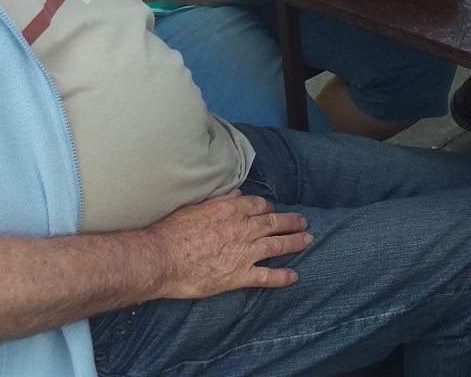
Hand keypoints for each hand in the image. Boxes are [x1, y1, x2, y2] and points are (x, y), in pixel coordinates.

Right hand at [148, 191, 311, 299]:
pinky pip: (266, 276)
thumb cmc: (171, 232)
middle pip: (274, 222)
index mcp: (231, 210)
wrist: (162, 258)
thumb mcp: (196, 207)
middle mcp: (243, 229)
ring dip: (295, 242)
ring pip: (277, 245)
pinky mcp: (239, 276)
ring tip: (308, 240)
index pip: (259, 205)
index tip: (272, 210)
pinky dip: (282, 277)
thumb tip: (237, 193)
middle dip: (291, 222)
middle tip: (303, 222)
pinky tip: (294, 276)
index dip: (268, 207)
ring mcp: (244, 252)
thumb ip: (219, 200)